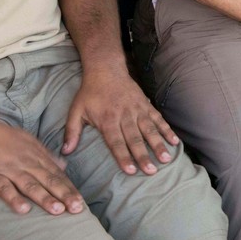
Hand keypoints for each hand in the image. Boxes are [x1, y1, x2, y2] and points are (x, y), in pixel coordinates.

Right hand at [0, 113, 85, 215]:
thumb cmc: (2, 137)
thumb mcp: (29, 141)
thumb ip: (46, 155)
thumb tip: (64, 165)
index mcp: (36, 155)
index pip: (57, 174)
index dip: (69, 188)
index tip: (80, 202)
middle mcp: (26, 162)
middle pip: (48, 180)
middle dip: (64, 195)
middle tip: (77, 209)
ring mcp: (9, 169)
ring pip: (30, 185)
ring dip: (44, 198)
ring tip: (58, 210)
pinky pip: (4, 188)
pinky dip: (13, 199)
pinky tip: (23, 210)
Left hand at [63, 66, 179, 175]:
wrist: (106, 69)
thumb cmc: (90, 92)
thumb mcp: (76, 110)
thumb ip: (71, 132)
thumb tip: (65, 152)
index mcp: (107, 120)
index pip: (116, 142)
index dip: (123, 156)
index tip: (131, 171)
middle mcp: (124, 116)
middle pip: (135, 138)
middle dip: (143, 155)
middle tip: (151, 171)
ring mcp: (137, 110)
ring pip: (149, 129)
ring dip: (158, 144)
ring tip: (166, 158)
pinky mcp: (146, 105)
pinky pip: (158, 119)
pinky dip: (167, 130)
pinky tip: (175, 142)